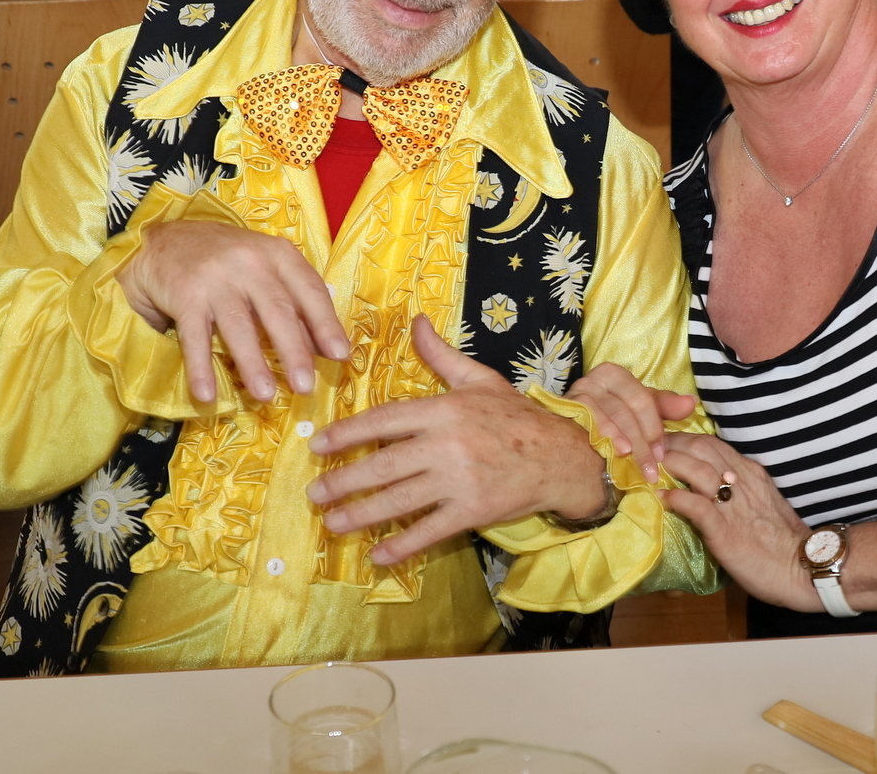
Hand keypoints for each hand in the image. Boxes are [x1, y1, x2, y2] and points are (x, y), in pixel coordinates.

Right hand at [114, 220, 349, 402]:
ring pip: (239, 325)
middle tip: (305, 387)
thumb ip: (295, 302)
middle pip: (278, 311)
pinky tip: (207, 394)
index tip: (340, 355)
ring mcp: (216, 278)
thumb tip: (324, 348)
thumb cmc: (228, 261)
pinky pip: (195, 336)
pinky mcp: (185, 294)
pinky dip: (200, 367)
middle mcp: (250, 262)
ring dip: (252, 364)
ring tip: (265, 395)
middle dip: (294, 351)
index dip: (326, 324)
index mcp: (278, 255)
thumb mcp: (266, 269)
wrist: (168, 241)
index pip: (309, 290)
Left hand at [305, 315, 608, 564]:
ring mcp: (459, 479)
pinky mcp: (472, 510)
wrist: (561, 456)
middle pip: (383, 465)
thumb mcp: (479, 379)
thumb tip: (416, 322)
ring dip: (361, 514)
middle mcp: (447, 444)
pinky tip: (378, 555)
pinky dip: (402, 545)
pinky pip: (429, 530)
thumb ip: (441, 355)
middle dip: (344, 482)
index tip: (320, 447)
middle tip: (315, 494)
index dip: (348, 434)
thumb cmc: (516, 417)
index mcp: (444, 409)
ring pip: (399, 500)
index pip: (384, 420)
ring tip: (333, 523)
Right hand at [565, 363, 693, 482]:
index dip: (654, 428)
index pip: (642, 399)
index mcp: (616, 374)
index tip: (661, 455)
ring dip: (625, 441)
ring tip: (633, 461)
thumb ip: (664, 408)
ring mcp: (579, 391)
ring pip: (610, 416)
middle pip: (627, 409)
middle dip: (642, 442)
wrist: (568, 437)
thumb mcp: (637, 412)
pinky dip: (604, 436)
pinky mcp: (566, 406)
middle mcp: (596, 378)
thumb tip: (691, 402)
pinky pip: (589, 419)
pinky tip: (613, 451)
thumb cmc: (611, 421)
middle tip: (650, 469)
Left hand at [660, 431, 818, 610]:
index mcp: (749, 472)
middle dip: (670, 444)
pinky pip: (697, 506)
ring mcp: (733, 504)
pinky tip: (662, 497)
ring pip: (696, 468)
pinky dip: (677, 498)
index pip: (711, 443)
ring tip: (648, 468)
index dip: (683, 438)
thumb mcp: (762, 501)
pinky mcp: (725, 530)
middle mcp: (741, 480)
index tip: (662, 442)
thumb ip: (738, 488)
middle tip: (647, 449)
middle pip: (700, 447)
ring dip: (669, 464)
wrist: (804, 567)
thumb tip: (708, 485)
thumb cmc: (783, 539)